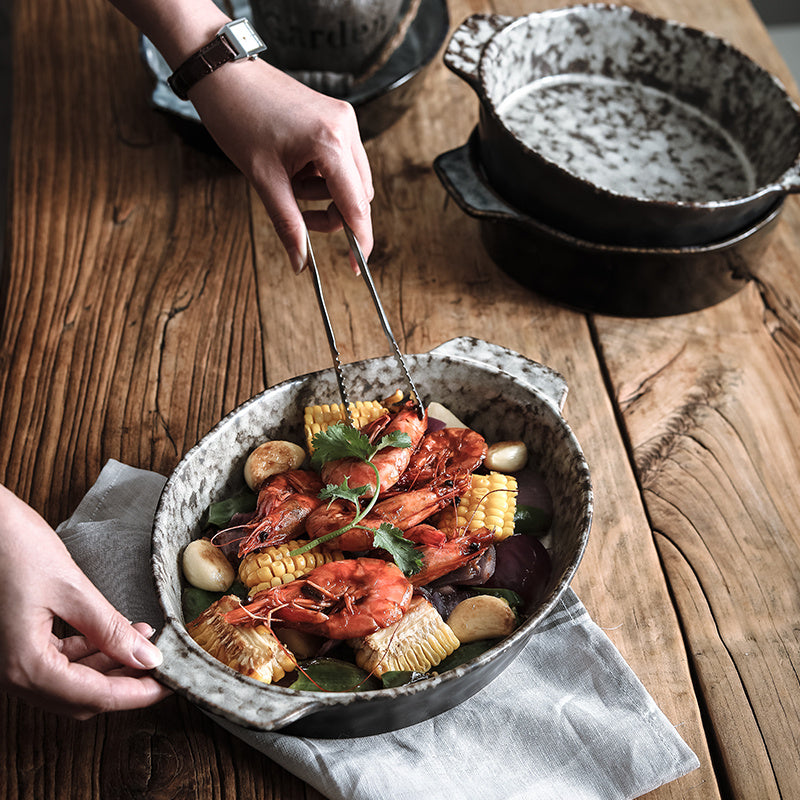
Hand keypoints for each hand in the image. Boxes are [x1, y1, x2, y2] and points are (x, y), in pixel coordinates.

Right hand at [0, 485, 170, 718]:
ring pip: (71, 682)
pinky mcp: (15, 644)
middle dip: (127, 683)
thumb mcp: (71, 588)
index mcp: (24, 666)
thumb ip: (109, 628)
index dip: (138, 693)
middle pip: (82, 697)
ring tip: (145, 642)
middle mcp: (12, 674)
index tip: (172, 684)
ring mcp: (11, 661)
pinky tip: (117, 634)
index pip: (94, 696)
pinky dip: (90, 653)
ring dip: (110, 666)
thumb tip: (147, 657)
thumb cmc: (13, 548)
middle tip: (163, 666)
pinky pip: (58, 662)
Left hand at [190, 57, 374, 273]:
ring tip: (288, 181)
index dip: (359, 240)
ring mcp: (343, 120)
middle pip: (359, 195)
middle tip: (301, 218)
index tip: (357, 266)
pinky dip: (321, 176)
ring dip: (323, 194)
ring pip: (350, 181)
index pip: (357, 205)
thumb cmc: (238, 117)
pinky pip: (340, 162)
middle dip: (333, 215)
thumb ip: (288, 224)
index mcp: (331, 142)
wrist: (224, 73)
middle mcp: (345, 128)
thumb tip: (300, 262)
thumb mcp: (263, 179)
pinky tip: (294, 167)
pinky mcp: (335, 118)